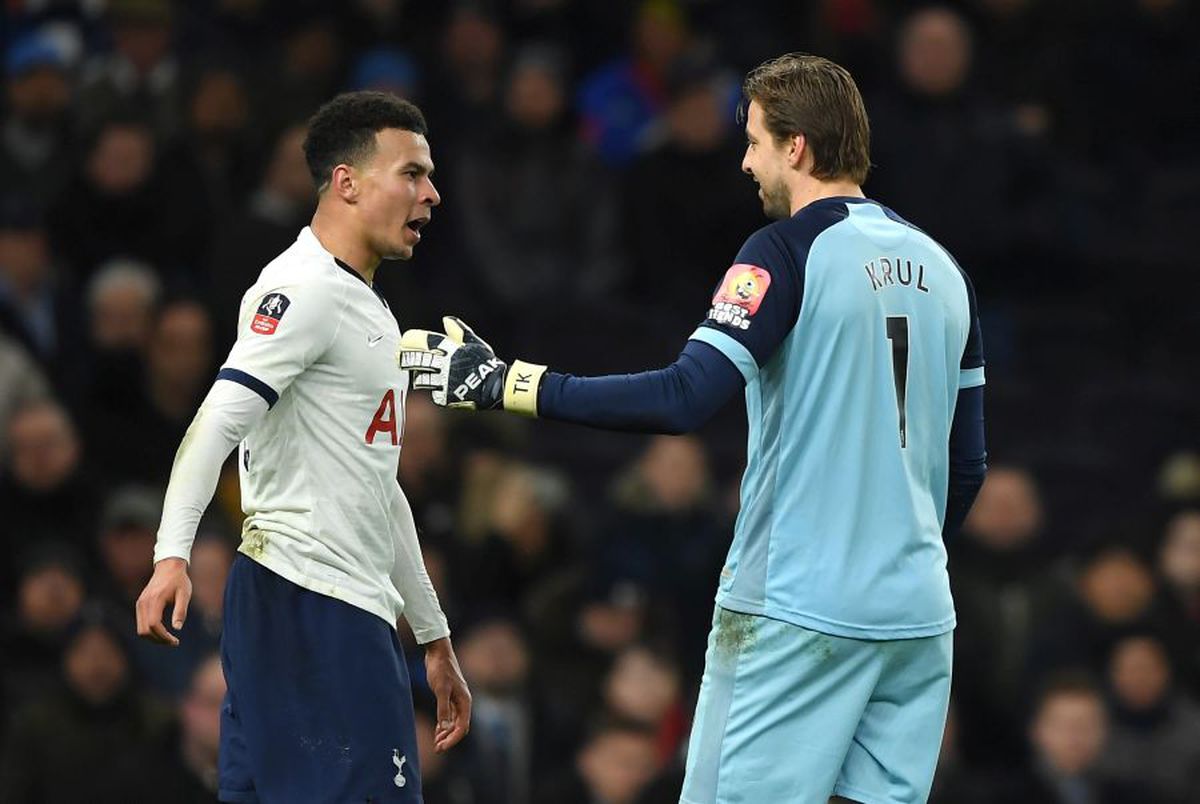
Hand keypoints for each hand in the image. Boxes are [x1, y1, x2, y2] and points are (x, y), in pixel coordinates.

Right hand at [135, 557, 191, 646]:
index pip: (154, 625)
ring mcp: (140, 604)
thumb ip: (181, 611)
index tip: (176, 641)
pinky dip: (150, 631)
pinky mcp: (140, 604)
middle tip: (173, 642)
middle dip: (158, 640)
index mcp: (155, 600)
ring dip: (153, 637)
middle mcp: (144, 603)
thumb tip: (177, 628)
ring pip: (141, 629)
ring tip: (168, 639)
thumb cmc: (179, 580)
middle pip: (144, 631)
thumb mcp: (185, 594)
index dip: (163, 637)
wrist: (168, 566)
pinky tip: (163, 631)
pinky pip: (141, 623)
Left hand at [400, 317, 506, 409]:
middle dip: (405, 358)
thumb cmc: (486, 363)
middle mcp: (444, 365)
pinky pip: (432, 394)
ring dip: (419, 377)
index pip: (424, 342)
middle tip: (399, 358)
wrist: (496, 387)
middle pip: (416, 360)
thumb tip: (446, 319)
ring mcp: (444, 381)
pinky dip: (434, 392)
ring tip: (419, 376)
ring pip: (421, 379)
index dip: (411, 341)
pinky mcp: (446, 397)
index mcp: (450, 349)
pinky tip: (437, 389)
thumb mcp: (475, 343)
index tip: (404, 341)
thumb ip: (459, 331)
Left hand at [424, 637, 471, 751]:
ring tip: (436, 743)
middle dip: (449, 739)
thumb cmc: (441, 669)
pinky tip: (437, 731)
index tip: (441, 748)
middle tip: (437, 749)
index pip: (462, 727)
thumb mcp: (441, 689)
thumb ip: (444, 709)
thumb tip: (445, 728)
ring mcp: (456, 700)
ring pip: (455, 722)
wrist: (438, 653)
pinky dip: (444, 725)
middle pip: (460, 727)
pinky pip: (450, 716)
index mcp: (465, 701)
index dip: (452, 739)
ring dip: (446, 734)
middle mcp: (463, 702)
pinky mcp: (449, 696)